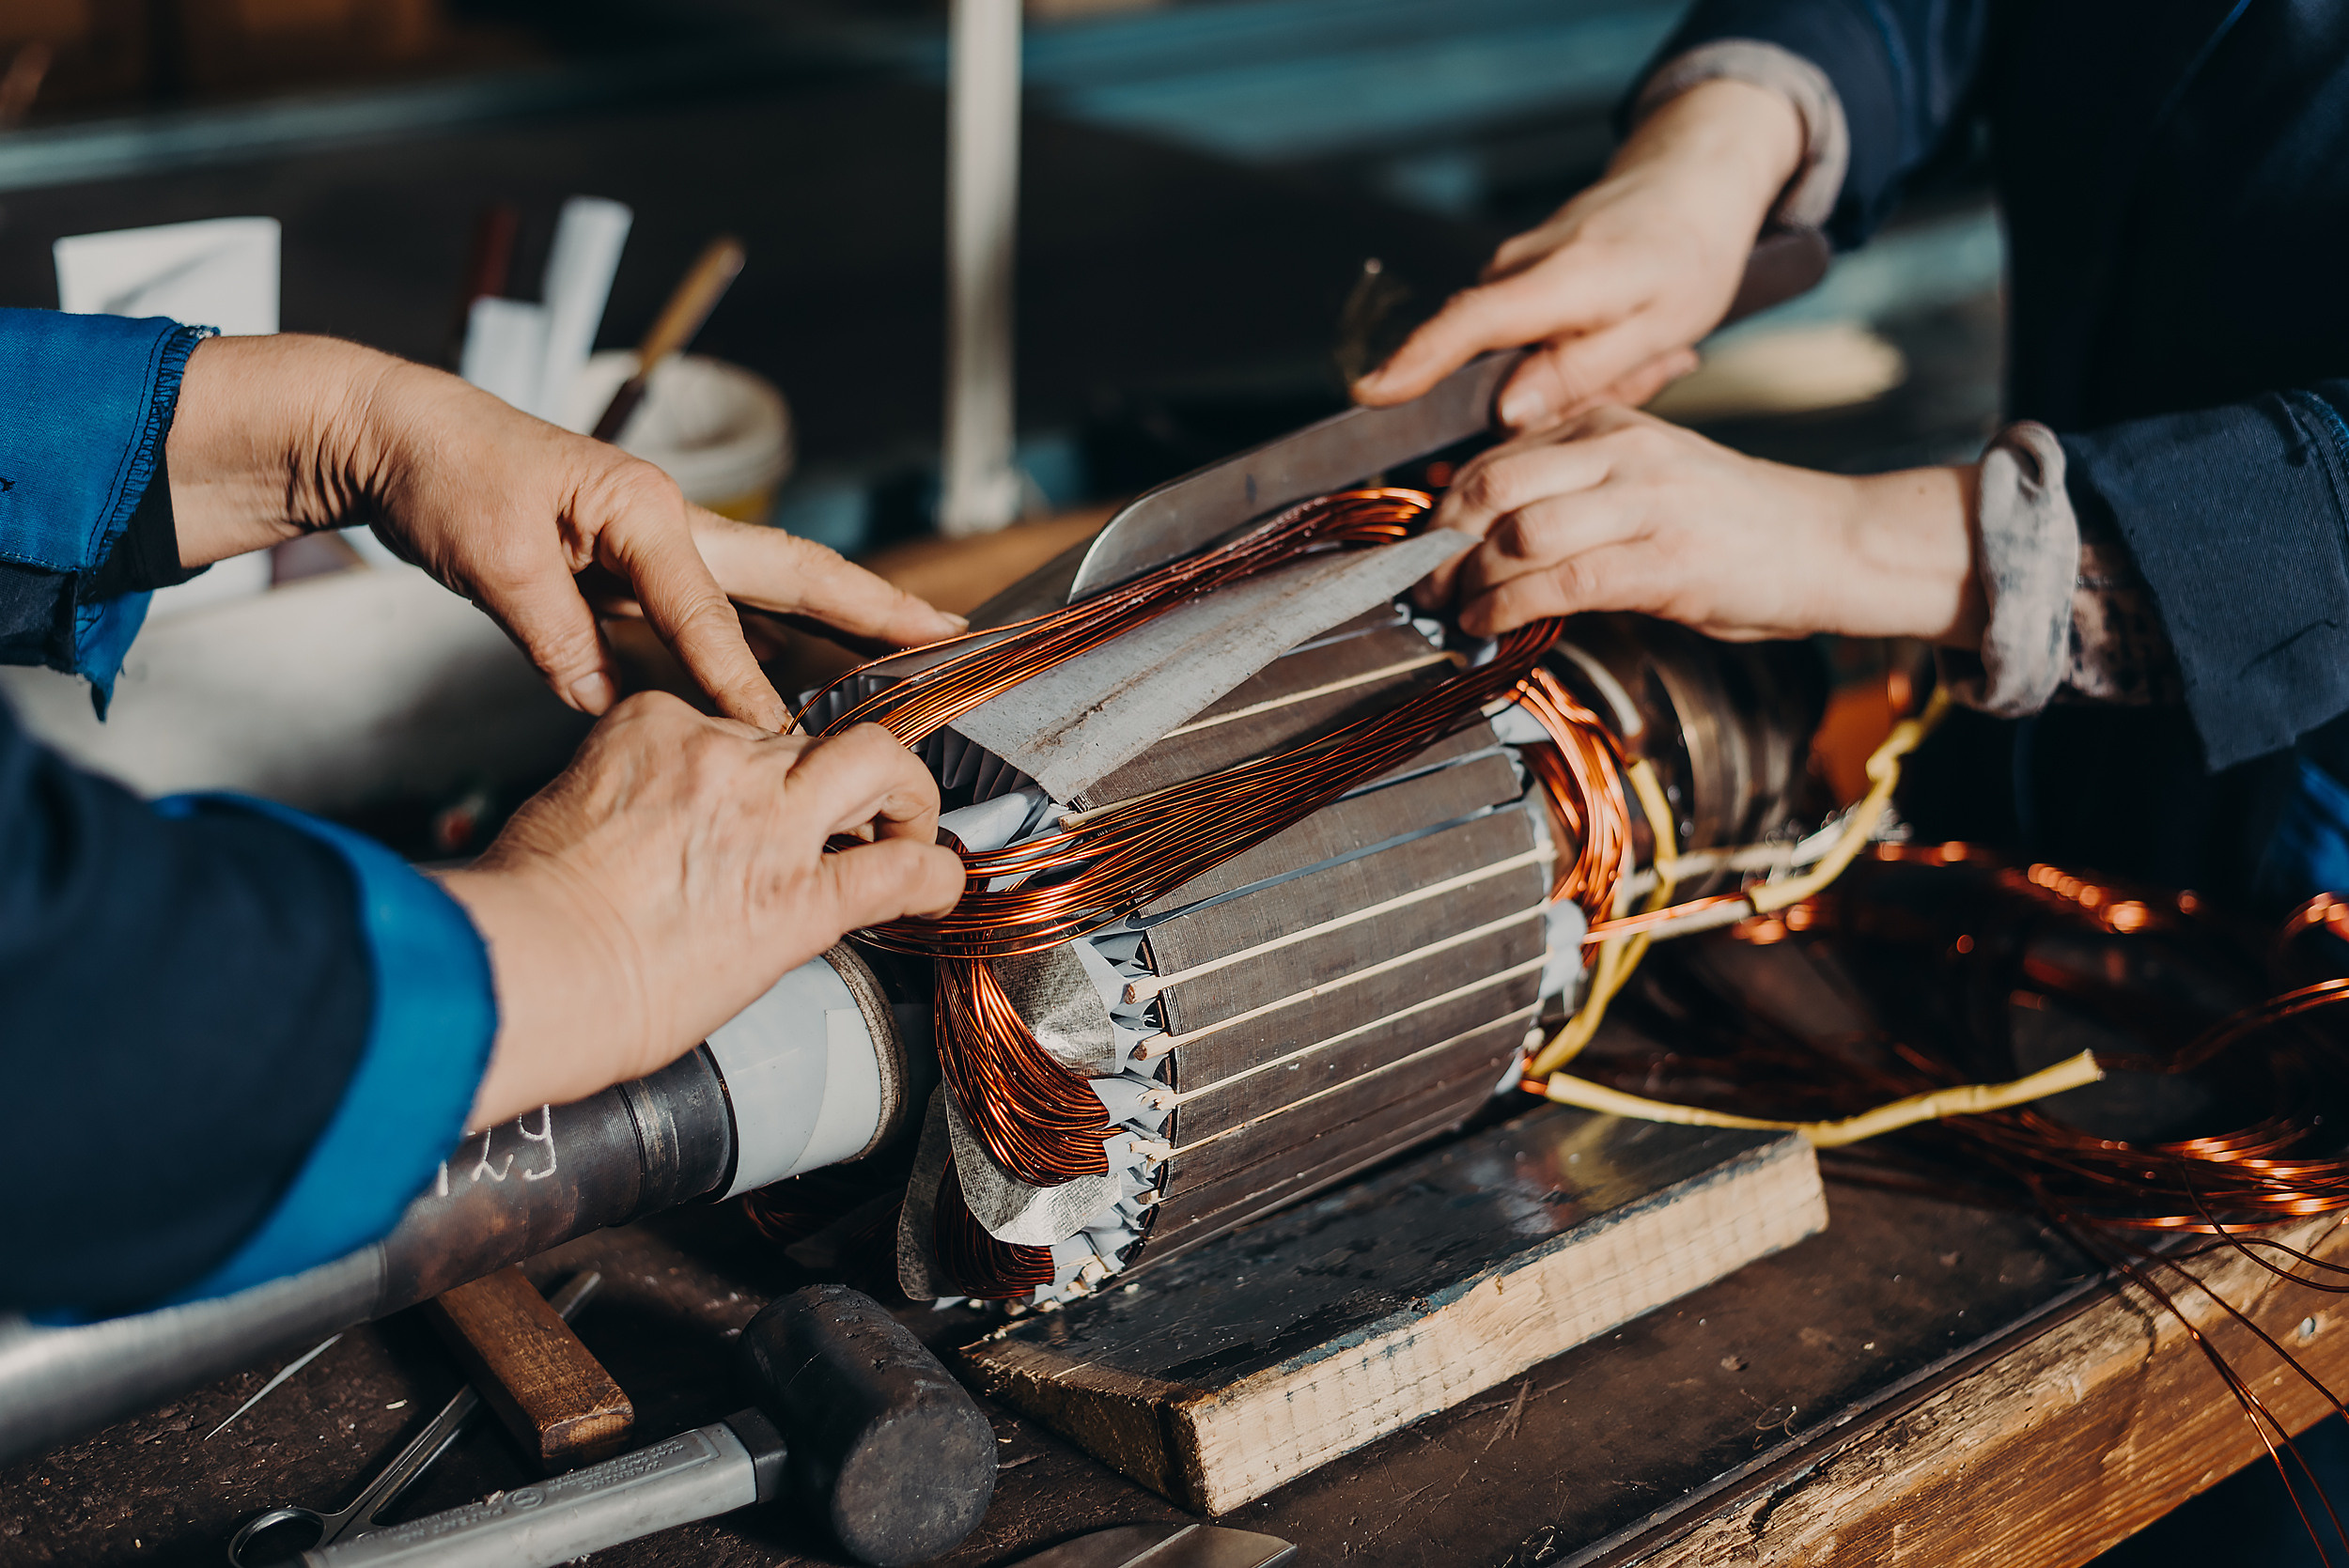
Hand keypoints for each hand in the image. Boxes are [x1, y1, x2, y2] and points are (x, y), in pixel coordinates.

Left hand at [164, 335, 964, 731]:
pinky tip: (794, 676)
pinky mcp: (629, 569)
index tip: (783, 740)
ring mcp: (654, 544)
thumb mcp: (491, 560)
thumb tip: (610, 704)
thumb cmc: (440, 477)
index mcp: (644, 508)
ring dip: (836, 623)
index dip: (746, 681)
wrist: (390, 434)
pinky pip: (718, 613)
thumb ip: (556, 636)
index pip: (713, 611)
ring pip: (767, 591)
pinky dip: (765, 643)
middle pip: (794, 573)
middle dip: (873, 608)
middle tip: (949, 636)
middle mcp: (668, 520)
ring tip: (906, 653)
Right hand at [436, 693, 962, 1126]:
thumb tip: (648, 829)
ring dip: (906, 795)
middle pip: (812, 736)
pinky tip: (938, 891)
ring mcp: (769, 822)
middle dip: (838, 774)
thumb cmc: (523, 911)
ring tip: (908, 830)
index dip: (760, 768)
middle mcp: (721, 758)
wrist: (525, 967)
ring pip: (878, 763)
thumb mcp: (564, 808)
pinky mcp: (800, 898)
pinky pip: (897, 870)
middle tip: (850, 813)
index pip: (735, 724)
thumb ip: (625, 797)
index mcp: (655, 728)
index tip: (759, 805)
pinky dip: (933, 878)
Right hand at [1352, 79, 1803, 431]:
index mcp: (1559, 280)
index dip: (1414, 363)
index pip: (1467, 324)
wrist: (1693, 177)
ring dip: (1561, 371)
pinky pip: (1519, 330)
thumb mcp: (1658, 328)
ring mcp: (1512, 262)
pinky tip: (1622, 338)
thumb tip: (1507, 413)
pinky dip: (1565, 349)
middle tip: (1632, 376)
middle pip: (1477, 351)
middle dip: (1530, 395)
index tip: (1370, 394)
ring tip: (1639, 354)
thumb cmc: (1688, 254)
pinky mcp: (1516, 268)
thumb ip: (1578, 373)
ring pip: (1504, 347)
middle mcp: (1518, 265)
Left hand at [1419, 405, 1983, 644]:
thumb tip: (1488, 529)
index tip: (1421, 545)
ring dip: (1468, 582)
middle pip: (1491, 486)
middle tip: (1423, 582)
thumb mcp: (1648, 480)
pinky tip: (1489, 627)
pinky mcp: (1663, 559)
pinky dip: (1509, 608)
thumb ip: (1576, 490)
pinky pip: (1560, 582)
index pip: (1496, 455)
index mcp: (1611, 425)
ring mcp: (1643, 502)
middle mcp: (1621, 452)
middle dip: (1442, 542)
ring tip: (1452, 611)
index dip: (1443, 505)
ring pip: (1517, 534)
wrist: (1833, 544)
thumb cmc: (1736, 524)